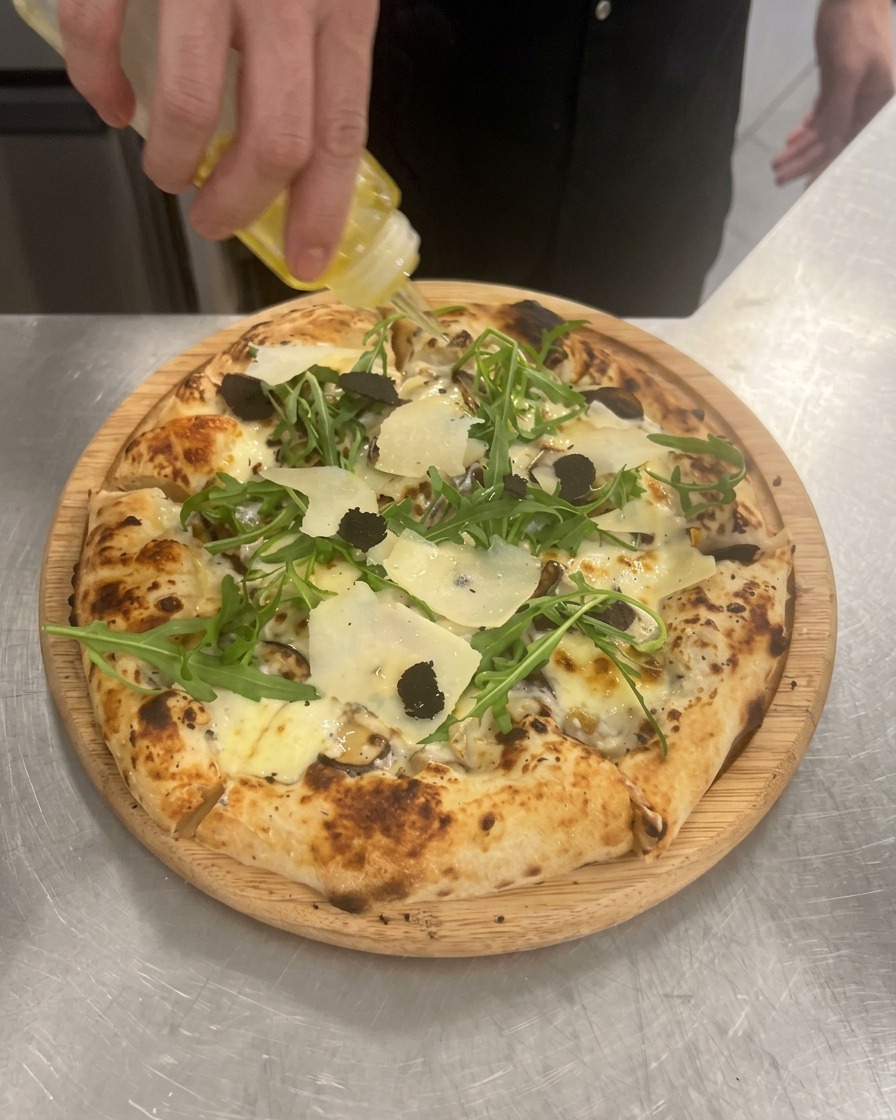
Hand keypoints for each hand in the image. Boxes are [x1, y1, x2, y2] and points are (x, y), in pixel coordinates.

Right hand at [57, 0, 379, 280]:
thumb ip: (323, 48)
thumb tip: (312, 150)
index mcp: (336, 2)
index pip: (340, 134)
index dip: (322, 211)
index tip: (308, 260)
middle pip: (273, 140)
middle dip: (240, 206)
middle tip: (216, 221)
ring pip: (190, 107)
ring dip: (170, 162)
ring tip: (166, 172)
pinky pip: (102, 38)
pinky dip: (99, 87)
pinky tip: (109, 102)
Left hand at [773, 0, 893, 184]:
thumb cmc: (853, 30)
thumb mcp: (847, 71)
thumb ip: (839, 109)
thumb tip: (832, 144)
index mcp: (877, 104)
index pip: (848, 145)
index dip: (826, 168)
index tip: (806, 189)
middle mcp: (867, 104)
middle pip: (833, 142)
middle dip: (804, 161)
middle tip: (777, 178)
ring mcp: (853, 95)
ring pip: (824, 130)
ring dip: (800, 147)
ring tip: (776, 163)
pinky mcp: (838, 86)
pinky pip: (822, 115)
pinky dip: (806, 128)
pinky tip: (791, 141)